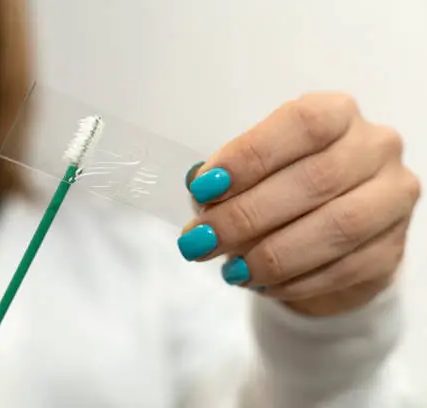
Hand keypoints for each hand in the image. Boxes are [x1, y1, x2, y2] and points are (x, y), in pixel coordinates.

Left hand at [179, 93, 419, 315]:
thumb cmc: (280, 191)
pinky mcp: (392, 248)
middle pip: (315, 179)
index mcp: (337, 114)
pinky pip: (345, 269)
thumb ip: (226, 181)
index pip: (302, 124)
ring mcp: (392, 198)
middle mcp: (374, 148)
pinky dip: (295, 281)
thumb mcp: (249, 174)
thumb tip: (201, 198)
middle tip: (201, 240)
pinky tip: (260, 284)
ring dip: (272, 254)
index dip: (250, 156)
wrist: (325, 237)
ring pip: (336, 227)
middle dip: (247, 215)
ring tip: (231, 270)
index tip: (203, 188)